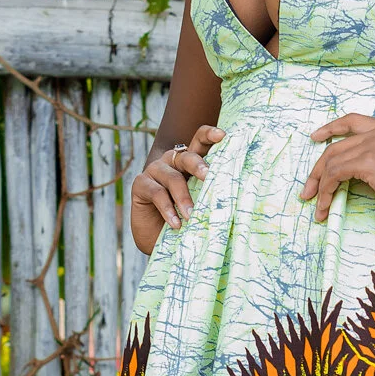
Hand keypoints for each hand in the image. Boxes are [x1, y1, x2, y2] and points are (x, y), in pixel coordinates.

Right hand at [131, 123, 225, 254]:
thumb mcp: (199, 204)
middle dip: (198, 165)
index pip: (199, 141)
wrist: (157, 240)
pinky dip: (168, 209)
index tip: (222, 135)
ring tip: (192, 215)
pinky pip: (157, 193)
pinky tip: (176, 223)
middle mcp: (172, 161)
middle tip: (207, 176)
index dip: (209, 135)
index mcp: (189, 162)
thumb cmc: (184, 220)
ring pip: (172, 177)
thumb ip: (209, 192)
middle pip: (186, 156)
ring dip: (183, 197)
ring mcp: (154, 170)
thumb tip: (234, 193)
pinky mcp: (140, 183)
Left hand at [299, 114, 374, 225]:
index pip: (353, 121)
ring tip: (315, 205)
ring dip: (319, 185)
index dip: (331, 128)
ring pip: (331, 162)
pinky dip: (326, 191)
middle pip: (336, 146)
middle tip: (309, 189)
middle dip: (318, 169)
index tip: (316, 137)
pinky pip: (335, 174)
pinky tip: (325, 206)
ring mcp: (373, 144)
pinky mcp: (367, 162)